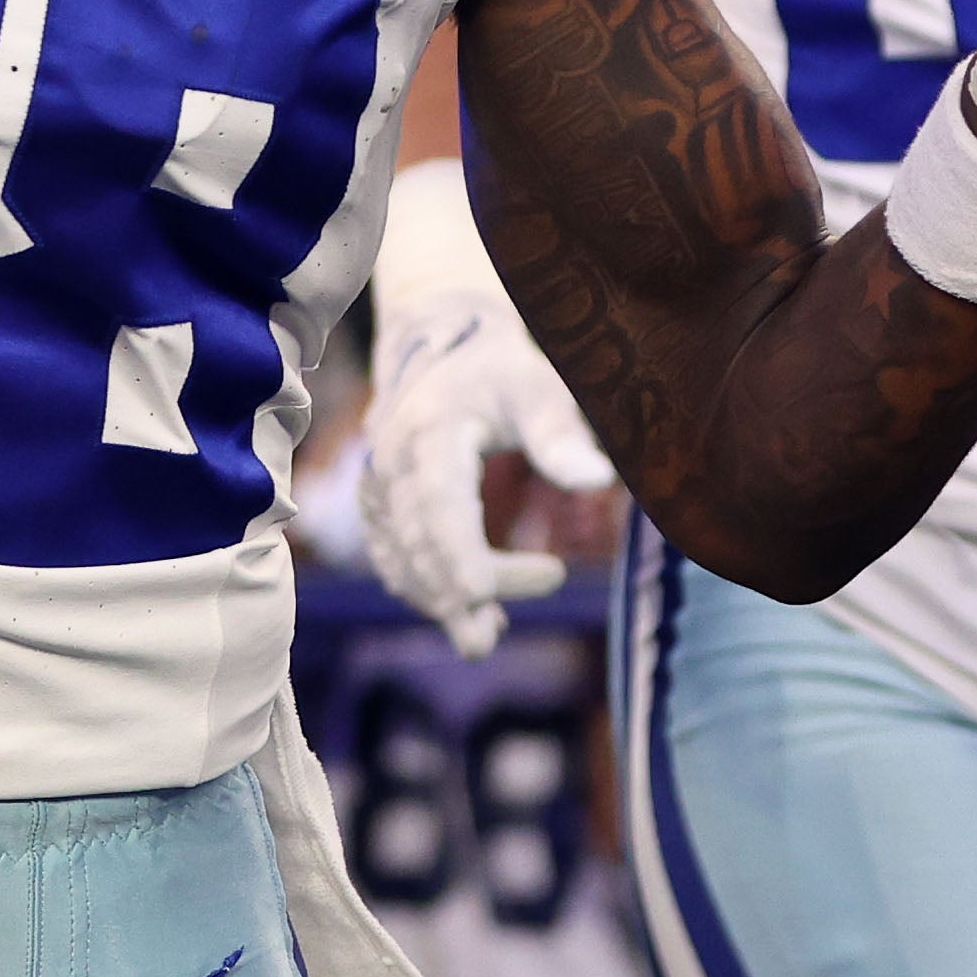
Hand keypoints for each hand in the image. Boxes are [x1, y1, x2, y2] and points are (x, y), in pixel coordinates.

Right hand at [344, 160, 612, 653]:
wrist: (444, 338)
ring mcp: (377, 481)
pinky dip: (423, 589)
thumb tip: (599, 482)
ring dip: (437, 601)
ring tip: (488, 634)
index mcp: (432, 428)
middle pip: (417, 544)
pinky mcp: (377, 501)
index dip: (462, 559)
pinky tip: (467, 611)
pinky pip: (392, 556)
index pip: (442, 508)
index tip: (487, 599)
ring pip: (399, 558)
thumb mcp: (542, 386)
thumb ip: (565, 434)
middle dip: (450, 597)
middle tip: (491, 638)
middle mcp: (392, 457)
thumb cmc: (506, 366)